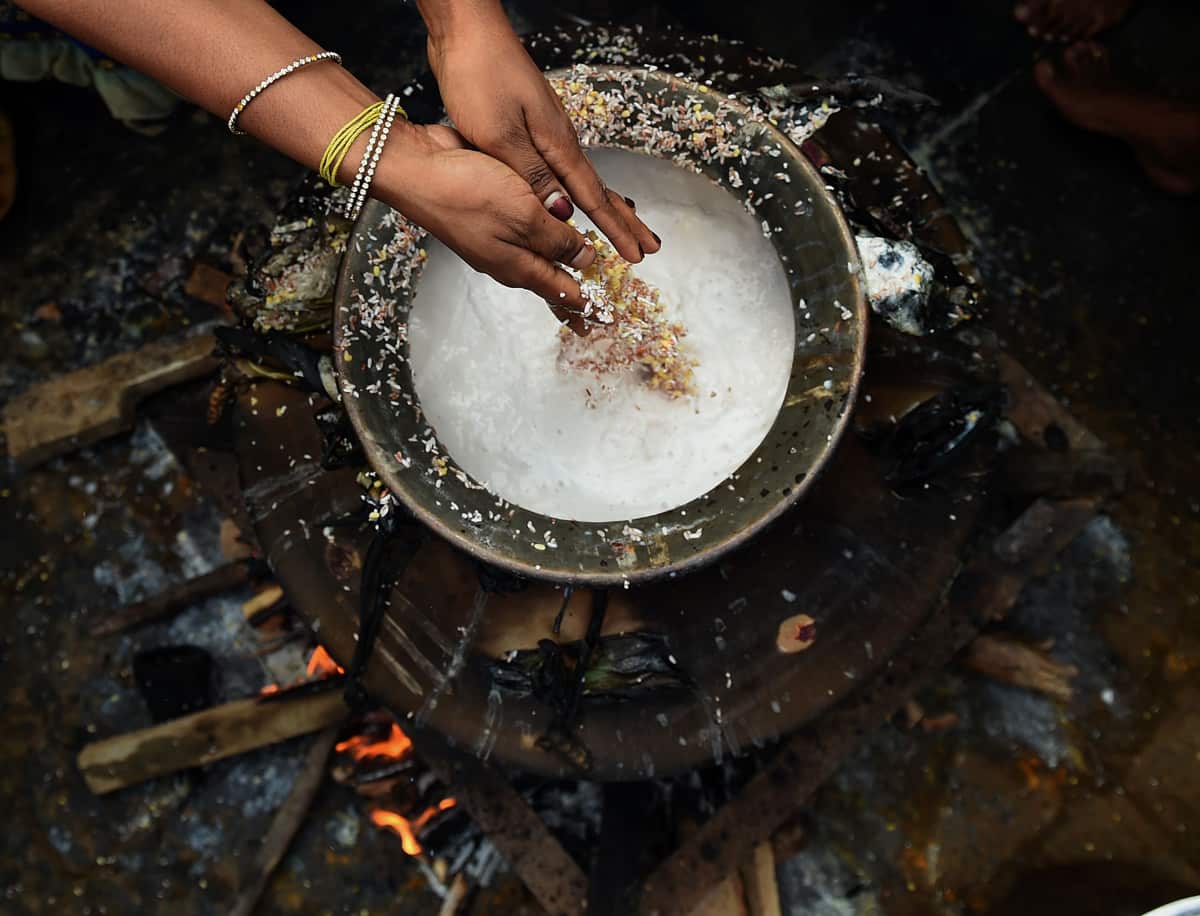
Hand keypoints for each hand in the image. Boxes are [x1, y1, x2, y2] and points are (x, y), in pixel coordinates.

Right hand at [376, 122, 597, 331]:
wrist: (417, 169)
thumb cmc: (467, 193)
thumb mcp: (525, 217)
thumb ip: (558, 240)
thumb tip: (588, 258)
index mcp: (518, 267)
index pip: (562, 292)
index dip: (586, 306)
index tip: (604, 320)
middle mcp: (508, 258)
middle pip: (549, 281)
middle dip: (574, 296)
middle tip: (594, 314)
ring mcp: (497, 237)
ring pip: (538, 257)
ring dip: (563, 265)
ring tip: (583, 273)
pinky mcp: (490, 212)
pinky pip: (527, 231)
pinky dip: (547, 238)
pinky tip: (554, 231)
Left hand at [419, 0, 659, 263]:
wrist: (466, 30)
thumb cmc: (479, 76)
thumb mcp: (499, 135)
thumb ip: (531, 176)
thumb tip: (563, 214)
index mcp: (556, 144)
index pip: (593, 198)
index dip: (614, 230)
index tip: (637, 255)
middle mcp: (559, 138)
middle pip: (597, 189)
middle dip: (624, 220)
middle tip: (649, 246)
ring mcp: (546, 130)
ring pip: (581, 179)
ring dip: (604, 206)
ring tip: (624, 224)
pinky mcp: (529, 124)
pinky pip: (561, 168)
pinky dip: (577, 189)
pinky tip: (575, 192)